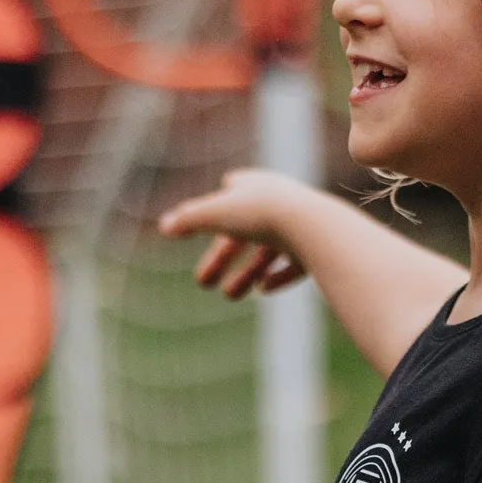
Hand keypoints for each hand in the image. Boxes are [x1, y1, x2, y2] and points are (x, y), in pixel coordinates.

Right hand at [158, 167, 313, 298]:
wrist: (313, 227)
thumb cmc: (262, 213)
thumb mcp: (216, 214)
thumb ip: (189, 220)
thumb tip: (163, 227)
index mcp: (257, 186)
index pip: (234, 189)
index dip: (219, 205)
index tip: (208, 218)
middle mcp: (281, 202)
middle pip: (245, 233)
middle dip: (221, 259)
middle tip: (202, 283)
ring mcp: (301, 225)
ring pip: (269, 252)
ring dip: (246, 274)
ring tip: (230, 296)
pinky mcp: (318, 247)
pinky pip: (296, 264)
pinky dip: (278, 277)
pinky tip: (264, 289)